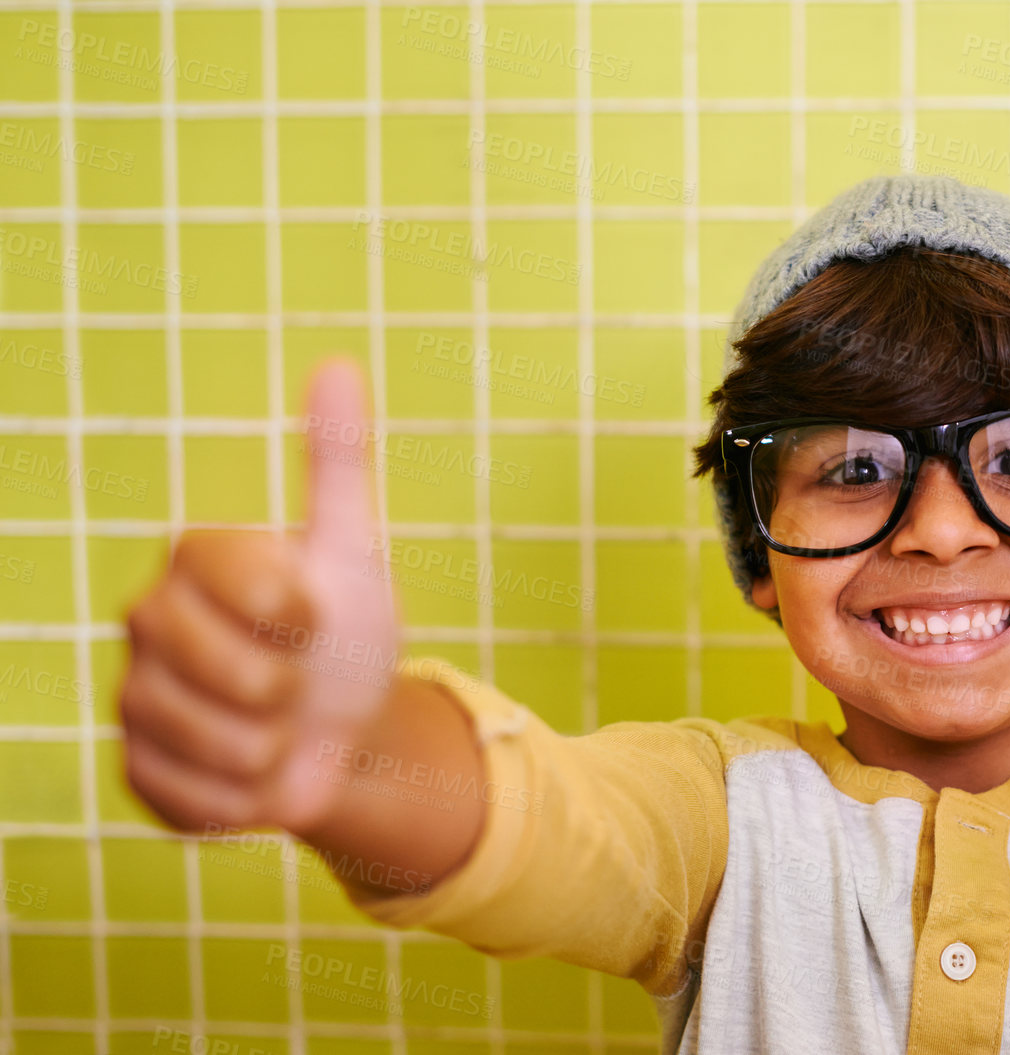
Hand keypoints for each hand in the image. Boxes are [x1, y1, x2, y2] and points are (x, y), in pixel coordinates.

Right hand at [121, 359, 403, 835]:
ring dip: (273, 746)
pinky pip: (196, 798)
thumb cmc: (344, 633)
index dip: (290, 605)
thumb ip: (338, 462)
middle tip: (298, 681)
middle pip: (223, 668)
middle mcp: (149, 623)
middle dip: (287, 686)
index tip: (314, 614)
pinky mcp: (139, 772)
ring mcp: (136, 698)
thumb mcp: (353, 549)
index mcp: (196, 561)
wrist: (345, 732)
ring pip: (215, 739)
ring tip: (280, 728)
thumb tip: (338, 363)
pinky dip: (248, 798)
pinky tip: (258, 774)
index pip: (237, 575)